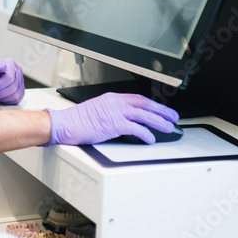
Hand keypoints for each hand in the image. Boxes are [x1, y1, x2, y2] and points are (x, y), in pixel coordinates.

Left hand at [0, 58, 24, 104]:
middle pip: (12, 87)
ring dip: (0, 98)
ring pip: (15, 95)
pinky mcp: (20, 91)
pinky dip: (5, 101)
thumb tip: (3, 67)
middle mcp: (17, 71)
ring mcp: (20, 82)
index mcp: (10, 63)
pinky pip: (16, 100)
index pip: (9, 78)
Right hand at [45, 93, 178, 144]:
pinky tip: (151, 139)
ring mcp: (116, 113)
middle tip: (172, 117)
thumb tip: (124, 121)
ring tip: (168, 128)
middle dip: (162, 110)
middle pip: (145, 104)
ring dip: (159, 122)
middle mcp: (116, 103)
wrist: (65, 124)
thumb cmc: (77, 120)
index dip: (152, 104)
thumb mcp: (97, 110)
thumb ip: (111, 112)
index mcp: (112, 98)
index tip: (161, 109)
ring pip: (145, 115)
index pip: (138, 98)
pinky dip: (146, 134)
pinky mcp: (114, 124)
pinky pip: (136, 129)